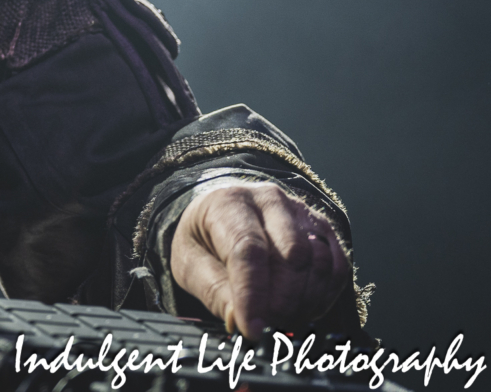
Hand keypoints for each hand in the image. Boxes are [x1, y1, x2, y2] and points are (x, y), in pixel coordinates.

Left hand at [171, 180, 350, 339]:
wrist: (220, 216)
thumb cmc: (203, 240)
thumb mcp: (190, 263)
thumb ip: (213, 291)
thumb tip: (238, 320)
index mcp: (228, 203)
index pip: (248, 248)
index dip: (253, 295)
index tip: (253, 328)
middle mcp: (269, 200)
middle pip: (292, 254)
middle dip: (283, 300)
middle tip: (268, 325)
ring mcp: (300, 212)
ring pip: (319, 261)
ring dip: (306, 300)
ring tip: (282, 318)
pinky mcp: (322, 229)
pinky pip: (338, 266)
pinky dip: (324, 295)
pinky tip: (303, 308)